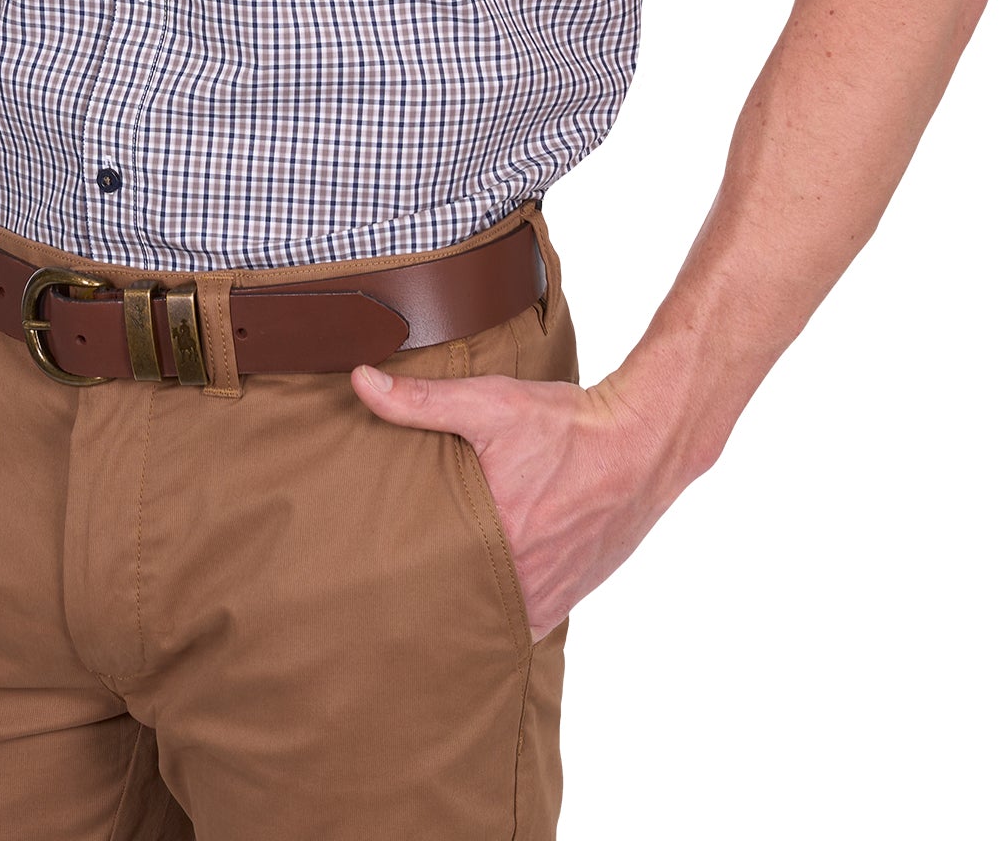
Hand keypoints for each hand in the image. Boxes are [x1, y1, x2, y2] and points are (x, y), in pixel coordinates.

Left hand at [351, 363, 673, 640]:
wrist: (641, 443)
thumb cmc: (567, 426)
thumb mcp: (492, 404)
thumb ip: (423, 399)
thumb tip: (361, 381)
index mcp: (494, 542)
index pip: (427, 585)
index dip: (398, 583)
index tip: (372, 578)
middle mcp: (522, 581)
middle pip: (457, 606)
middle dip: (428, 600)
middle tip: (393, 589)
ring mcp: (548, 595)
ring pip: (491, 620)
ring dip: (466, 610)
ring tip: (431, 598)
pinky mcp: (568, 595)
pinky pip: (525, 622)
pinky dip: (503, 613)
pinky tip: (482, 598)